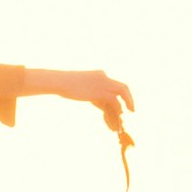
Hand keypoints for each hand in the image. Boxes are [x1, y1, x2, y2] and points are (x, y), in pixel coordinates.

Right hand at [38, 66, 133, 186]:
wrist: (59, 81)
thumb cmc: (66, 85)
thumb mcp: (84, 90)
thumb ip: (95, 96)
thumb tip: (103, 106)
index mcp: (100, 75)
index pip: (113, 86)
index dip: (118, 98)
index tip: (120, 108)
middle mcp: (104, 77)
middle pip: (123, 87)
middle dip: (129, 98)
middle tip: (132, 109)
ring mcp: (103, 83)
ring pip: (122, 92)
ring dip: (128, 103)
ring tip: (129, 113)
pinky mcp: (100, 91)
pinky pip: (114, 101)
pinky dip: (117, 109)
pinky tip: (118, 116)